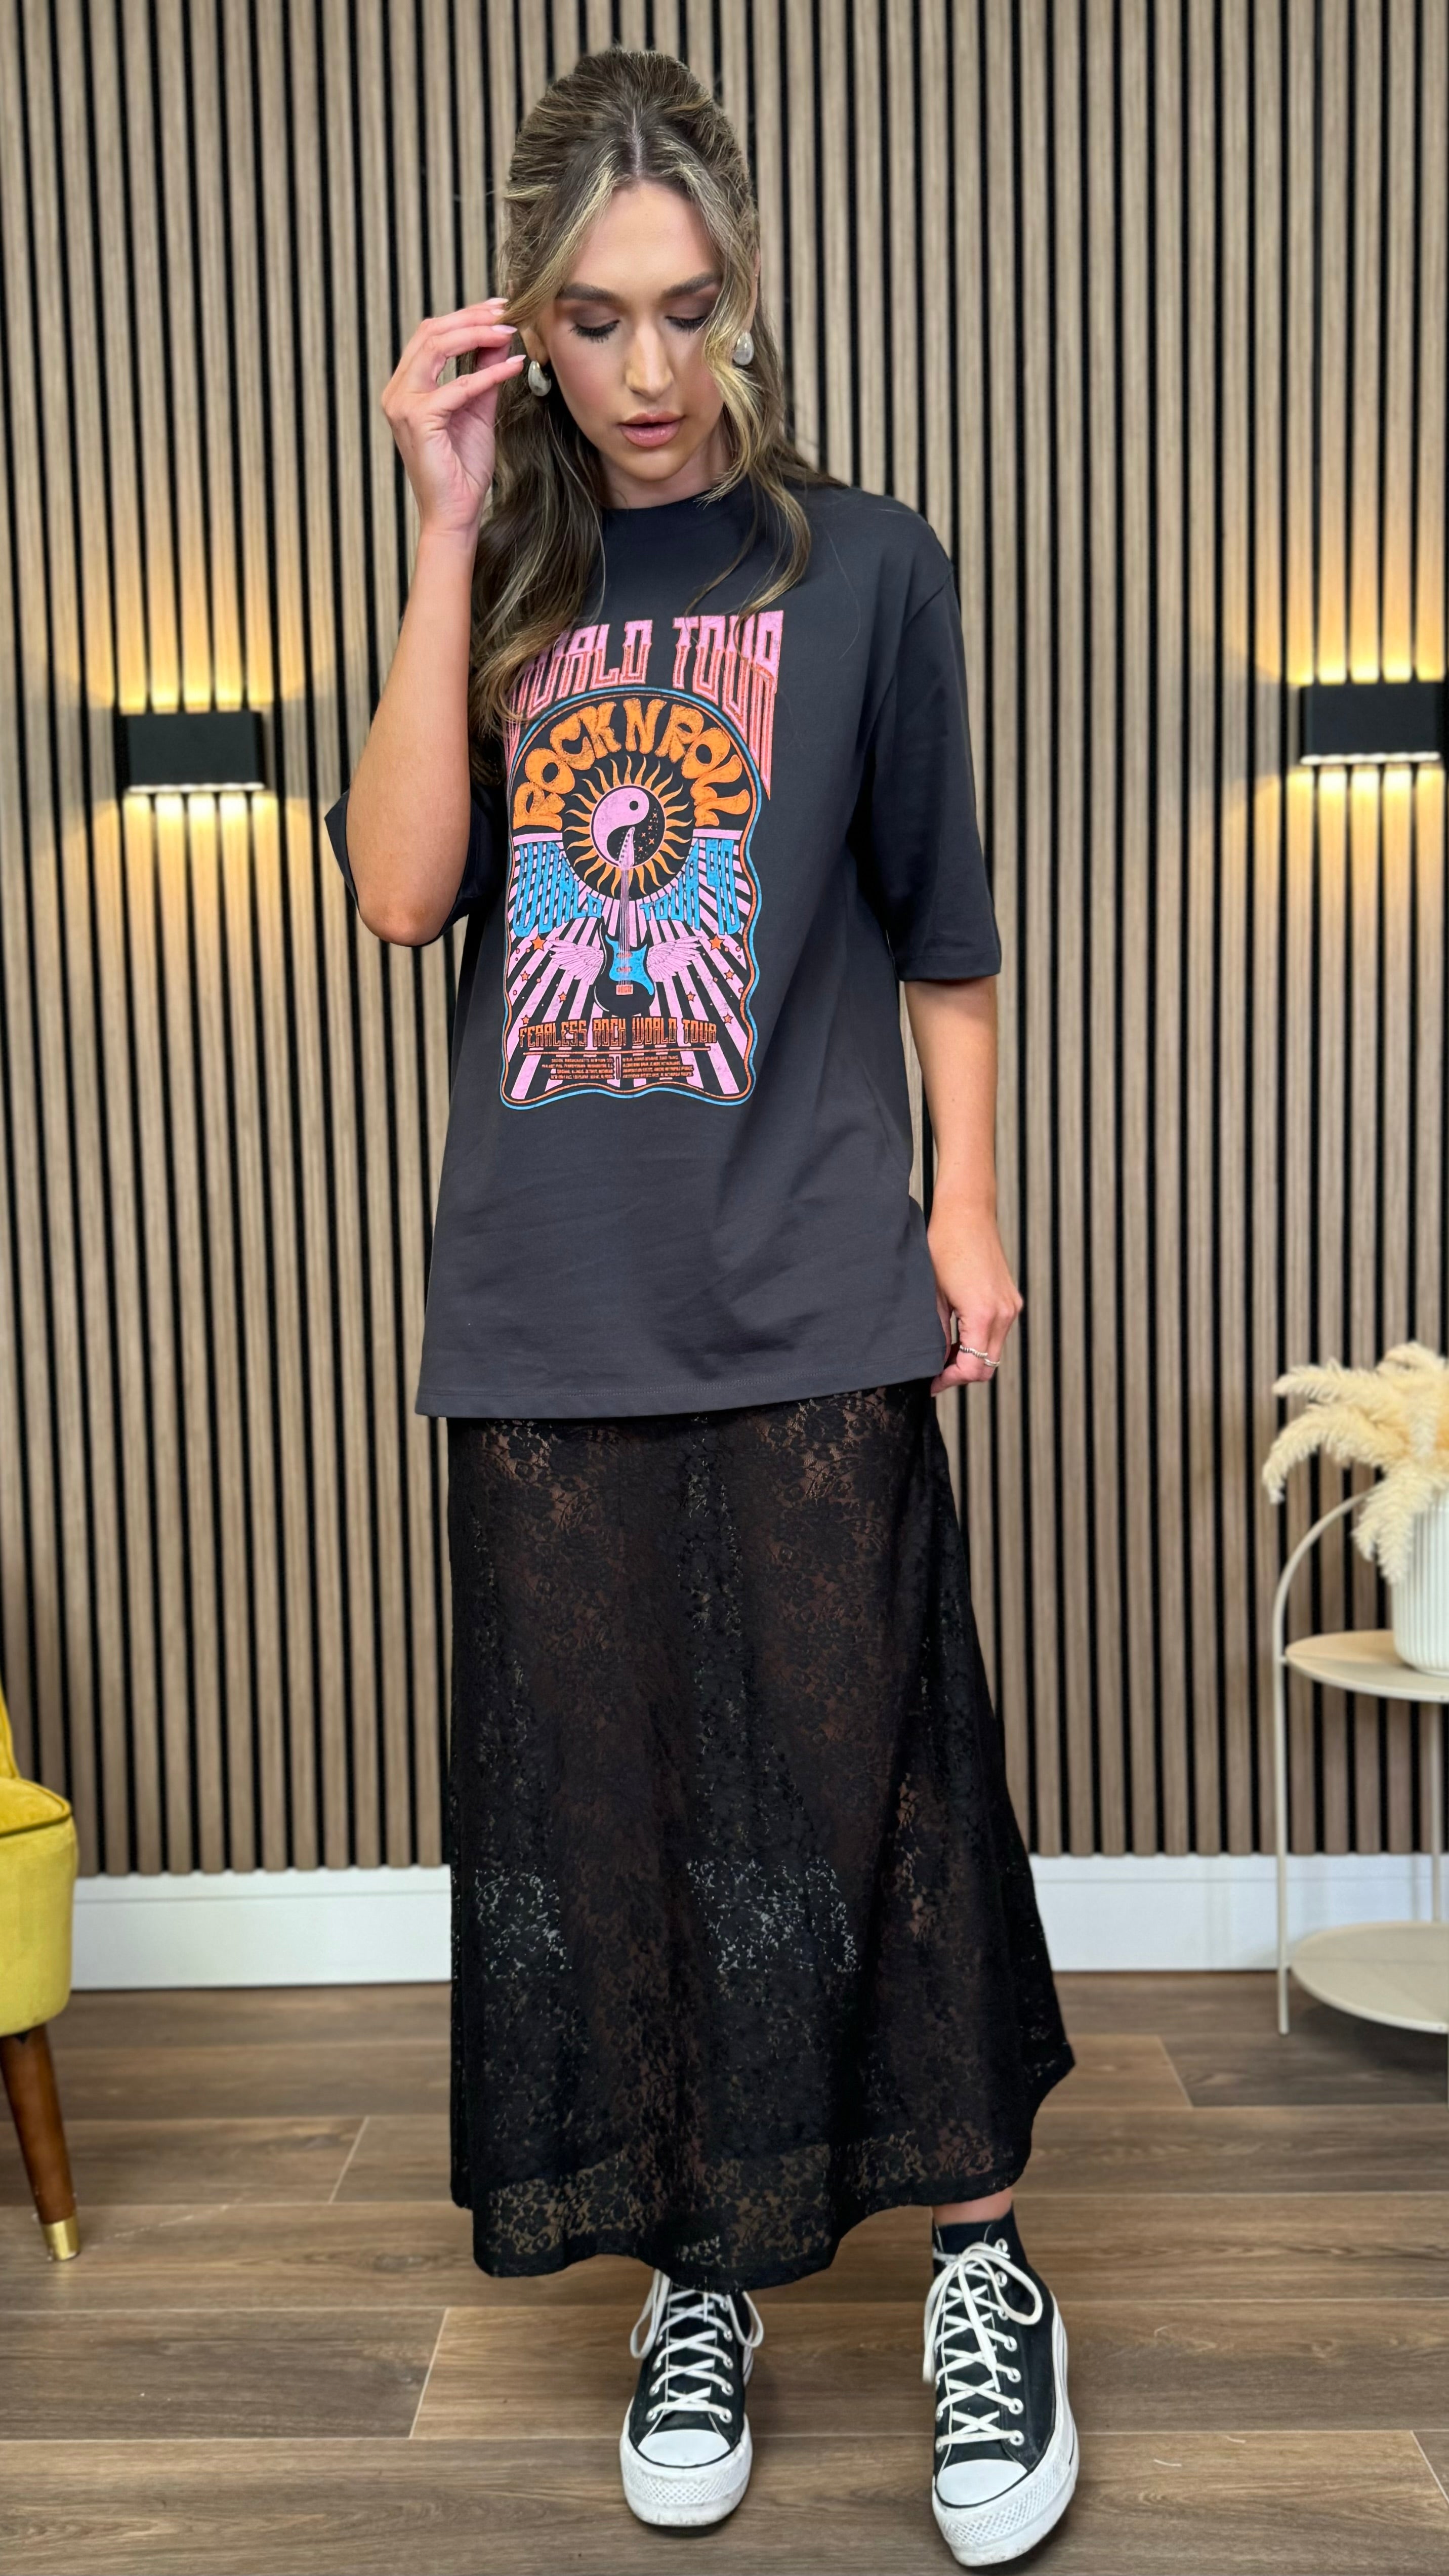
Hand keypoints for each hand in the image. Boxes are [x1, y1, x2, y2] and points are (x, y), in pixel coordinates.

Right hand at [380, 296, 525, 543]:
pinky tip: (512, 368)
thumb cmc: (462, 468)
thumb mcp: (477, 409)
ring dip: (476, 335)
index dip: (464, 317)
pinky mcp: (419, 421)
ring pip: (436, 348)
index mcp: (407, 386)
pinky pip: (457, 388)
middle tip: (506, 311)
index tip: (497, 309)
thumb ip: (483, 372)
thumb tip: (499, 336)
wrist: (455, 512)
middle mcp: (398, 391)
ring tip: (509, 331)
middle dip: (471, 317)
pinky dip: (487, 375)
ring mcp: (403, 405)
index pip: (431, 335)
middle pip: (431, 332)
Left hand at [925, 1194, 1023, 1391]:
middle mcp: (1004, 1313)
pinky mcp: (1011, 1299)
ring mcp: (1011, 1305)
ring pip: (994, 1351)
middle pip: (988, 1366)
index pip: (973, 1368)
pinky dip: (980, 1341)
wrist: (967, 1213)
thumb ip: (938, 1333)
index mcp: (983, 1314)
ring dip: (971, 1357)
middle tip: (936, 1372)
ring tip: (944, 1352)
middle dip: (962, 1374)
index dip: (949, 1380)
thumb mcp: (932, 1295)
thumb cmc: (944, 1245)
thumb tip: (936, 1360)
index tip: (932, 1382)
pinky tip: (959, 1334)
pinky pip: (999, 1333)